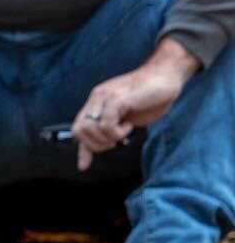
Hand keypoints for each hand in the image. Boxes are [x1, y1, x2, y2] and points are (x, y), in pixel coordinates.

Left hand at [71, 38, 198, 171]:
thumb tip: (102, 149)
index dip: (82, 149)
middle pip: (80, 130)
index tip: (85, 165)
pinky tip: (130, 125)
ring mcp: (106, 97)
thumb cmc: (149, 98)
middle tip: (116, 141)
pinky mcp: (118, 99)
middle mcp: (97, 98)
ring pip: (90, 128)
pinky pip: (106, 123)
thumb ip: (111, 130)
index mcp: (97, 102)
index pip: (78, 128)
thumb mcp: (126, 118)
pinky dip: (118, 131)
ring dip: (108, 138)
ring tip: (124, 131)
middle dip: (97, 145)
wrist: (165, 77)